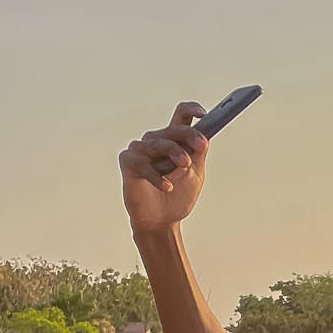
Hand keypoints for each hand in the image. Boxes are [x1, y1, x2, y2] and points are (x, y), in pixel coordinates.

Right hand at [120, 102, 210, 235]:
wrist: (162, 222)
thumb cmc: (177, 197)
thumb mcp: (195, 174)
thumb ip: (198, 155)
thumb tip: (204, 138)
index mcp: (174, 141)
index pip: (181, 116)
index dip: (191, 110)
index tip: (204, 114)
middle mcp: (156, 141)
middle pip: (172, 129)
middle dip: (188, 136)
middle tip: (201, 146)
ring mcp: (140, 151)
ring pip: (157, 143)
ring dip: (174, 152)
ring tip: (185, 165)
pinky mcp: (128, 163)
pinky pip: (142, 164)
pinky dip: (157, 176)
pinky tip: (168, 186)